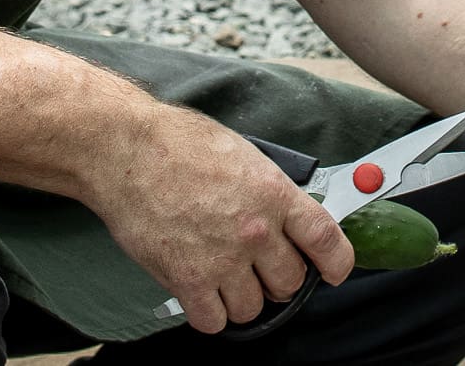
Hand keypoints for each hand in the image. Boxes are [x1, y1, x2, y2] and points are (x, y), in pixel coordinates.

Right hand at [85, 103, 352, 333]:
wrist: (126, 151)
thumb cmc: (179, 144)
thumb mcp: (244, 154)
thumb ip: (271, 190)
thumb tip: (289, 216)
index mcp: (274, 193)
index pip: (326, 239)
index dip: (338, 262)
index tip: (334, 271)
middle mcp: (255, 230)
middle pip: (290, 282)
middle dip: (279, 278)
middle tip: (260, 267)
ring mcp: (222, 258)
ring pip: (253, 308)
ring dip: (243, 298)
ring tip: (226, 276)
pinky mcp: (187, 279)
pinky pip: (214, 321)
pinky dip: (210, 313)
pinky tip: (202, 291)